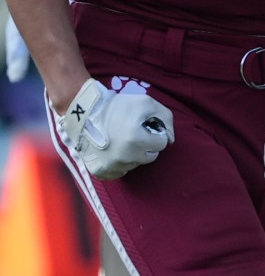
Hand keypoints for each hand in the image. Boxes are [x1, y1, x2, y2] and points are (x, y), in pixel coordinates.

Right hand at [57, 77, 173, 179]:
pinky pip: (120, 172)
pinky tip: (113, 150)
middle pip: (150, 156)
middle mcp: (125, 156)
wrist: (83, 112)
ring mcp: (112, 165)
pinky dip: (120, 163)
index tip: (145, 128)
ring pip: (135, 164)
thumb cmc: (118, 106)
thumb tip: (171, 139)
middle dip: (146, 146)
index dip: (155, 134)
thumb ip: (166, 118)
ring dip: (133, 154)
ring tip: (121, 140)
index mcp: (136, 139)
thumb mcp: (146, 103)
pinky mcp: (100, 171)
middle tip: (133, 134)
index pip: (162, 144)